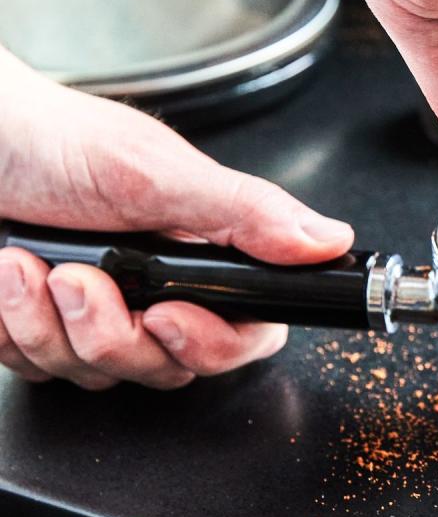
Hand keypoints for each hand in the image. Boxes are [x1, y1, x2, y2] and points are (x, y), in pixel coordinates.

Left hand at [0, 49, 353, 389]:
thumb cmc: (56, 143)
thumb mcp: (157, 173)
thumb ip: (246, 212)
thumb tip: (327, 240)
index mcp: (205, 254)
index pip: (247, 331)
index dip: (212, 342)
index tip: (167, 315)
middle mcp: (163, 289)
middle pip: (171, 366)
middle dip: (112, 333)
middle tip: (80, 280)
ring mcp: (105, 313)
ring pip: (101, 373)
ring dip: (51, 325)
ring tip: (30, 264)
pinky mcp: (51, 330)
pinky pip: (42, 369)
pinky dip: (15, 326)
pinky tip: (9, 276)